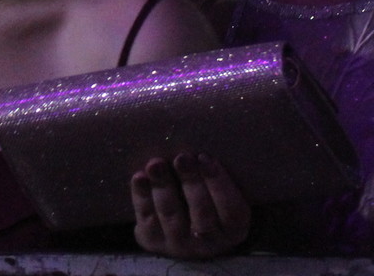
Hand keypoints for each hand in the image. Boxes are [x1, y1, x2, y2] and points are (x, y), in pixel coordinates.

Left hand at [131, 153, 249, 257]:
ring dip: (163, 187)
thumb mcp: (223, 188)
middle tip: (182, 157)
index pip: (231, 209)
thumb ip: (217, 170)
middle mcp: (209, 242)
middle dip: (190, 182)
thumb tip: (210, 129)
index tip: (205, 157)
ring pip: (172, 215)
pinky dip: (142, 197)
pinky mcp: (153, 241)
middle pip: (201, 212)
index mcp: (233, 229)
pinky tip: (140, 177)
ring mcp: (180, 244)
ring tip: (156, 164)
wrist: (182, 225)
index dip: (218, 183)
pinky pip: (147, 218)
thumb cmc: (209, 194)